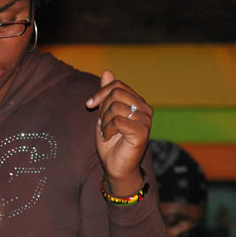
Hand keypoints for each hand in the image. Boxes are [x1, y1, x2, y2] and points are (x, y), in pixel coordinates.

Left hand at [86, 70, 152, 195]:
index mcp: (138, 102)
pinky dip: (108, 129)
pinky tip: (109, 138)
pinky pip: (118, 121)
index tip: (89, 104)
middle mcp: (145, 109)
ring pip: (116, 107)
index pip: (117, 85)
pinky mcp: (142, 132)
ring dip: (104, 121)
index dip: (100, 92)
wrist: (115, 166)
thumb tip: (107, 70)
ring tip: (107, 132)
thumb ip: (107, 93)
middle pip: (116, 93)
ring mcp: (146, 120)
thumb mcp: (104, 113)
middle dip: (102, 108)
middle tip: (103, 124)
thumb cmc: (110, 141)